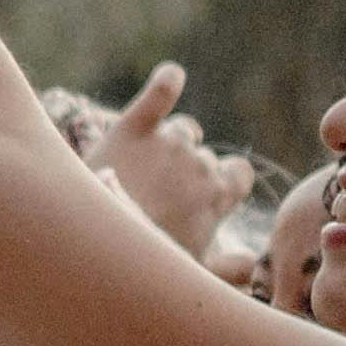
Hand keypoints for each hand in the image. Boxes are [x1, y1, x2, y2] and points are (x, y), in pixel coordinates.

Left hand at [84, 63, 255, 259]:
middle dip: (185, 170)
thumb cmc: (146, 258)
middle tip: (159, 195)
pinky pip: (160, 93)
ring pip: (181, 130)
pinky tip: (171, 75)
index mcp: (218, 194)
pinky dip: (167, 82)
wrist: (91, 240)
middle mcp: (198, 164)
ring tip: (146, 166)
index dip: (223, 179)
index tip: (205, 192)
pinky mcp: (133, 128)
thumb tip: (254, 265)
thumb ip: (231, 268)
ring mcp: (168, 144)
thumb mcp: (193, 270)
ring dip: (171, 141)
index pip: (238, 173)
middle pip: (202, 154)